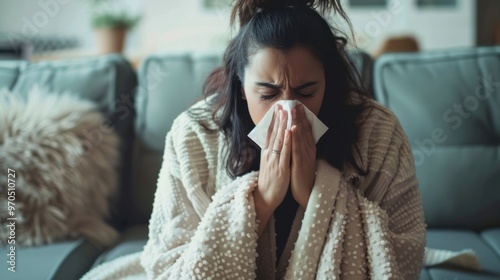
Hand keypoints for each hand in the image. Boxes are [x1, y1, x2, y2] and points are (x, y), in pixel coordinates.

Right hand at [253, 106, 291, 235]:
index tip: (277, 109)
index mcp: (266, 153)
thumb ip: (269, 152)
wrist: (264, 198)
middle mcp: (269, 155)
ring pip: (280, 140)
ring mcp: (274, 161)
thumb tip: (271, 141)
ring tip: (287, 113)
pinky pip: (285, 153)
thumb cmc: (268, 181)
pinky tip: (290, 131)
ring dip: (284, 126)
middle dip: (279, 119)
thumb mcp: (267, 164)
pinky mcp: (281, 169)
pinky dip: (288, 141)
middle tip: (283, 105)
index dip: (274, 121)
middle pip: (275, 134)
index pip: (270, 134)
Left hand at [290, 104, 316, 208]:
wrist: (306, 192)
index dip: (302, 118)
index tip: (298, 106)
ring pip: (300, 137)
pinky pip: (296, 148)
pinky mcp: (299, 163)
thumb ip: (300, 148)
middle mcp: (308, 150)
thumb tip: (296, 136)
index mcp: (308, 149)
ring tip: (294, 111)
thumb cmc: (302, 176)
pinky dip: (295, 138)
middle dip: (300, 117)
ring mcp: (305, 156)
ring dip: (297, 123)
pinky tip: (293, 129)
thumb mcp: (302, 159)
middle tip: (296, 104)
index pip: (306, 130)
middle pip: (304, 131)